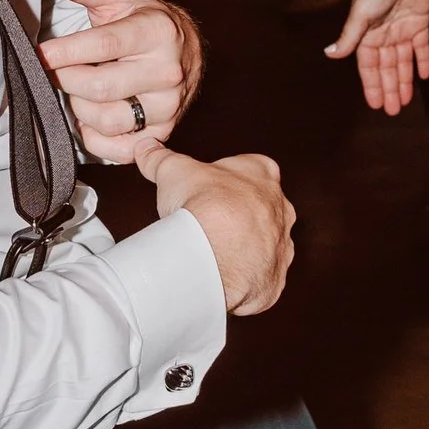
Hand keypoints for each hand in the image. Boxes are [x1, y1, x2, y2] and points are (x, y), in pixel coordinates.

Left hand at [40, 0, 201, 162]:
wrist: (185, 49)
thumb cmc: (145, 20)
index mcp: (157, 31)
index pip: (104, 45)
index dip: (66, 51)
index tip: (40, 52)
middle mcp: (167, 70)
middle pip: (100, 87)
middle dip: (66, 79)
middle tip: (56, 70)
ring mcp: (168, 105)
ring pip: (107, 119)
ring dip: (79, 107)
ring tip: (78, 89)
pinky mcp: (163, 131)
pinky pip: (119, 149)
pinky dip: (95, 138)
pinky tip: (90, 118)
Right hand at [139, 142, 295, 314]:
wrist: (215, 256)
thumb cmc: (205, 209)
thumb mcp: (173, 171)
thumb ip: (160, 158)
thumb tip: (148, 150)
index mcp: (262, 174)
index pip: (254, 167)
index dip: (231, 176)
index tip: (211, 186)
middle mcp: (279, 208)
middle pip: (262, 207)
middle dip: (239, 214)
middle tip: (210, 222)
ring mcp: (280, 244)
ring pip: (266, 243)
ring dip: (245, 247)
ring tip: (215, 252)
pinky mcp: (274, 277)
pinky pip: (263, 276)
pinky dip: (247, 277)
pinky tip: (225, 276)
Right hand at [324, 0, 428, 113]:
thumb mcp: (360, 14)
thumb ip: (349, 37)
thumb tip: (330, 54)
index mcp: (367, 34)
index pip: (369, 66)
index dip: (372, 85)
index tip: (375, 105)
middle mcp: (384, 34)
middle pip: (387, 67)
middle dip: (389, 88)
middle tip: (394, 110)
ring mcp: (402, 29)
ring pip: (403, 61)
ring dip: (404, 80)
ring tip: (406, 100)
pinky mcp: (420, 22)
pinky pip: (422, 46)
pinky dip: (423, 60)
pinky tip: (424, 75)